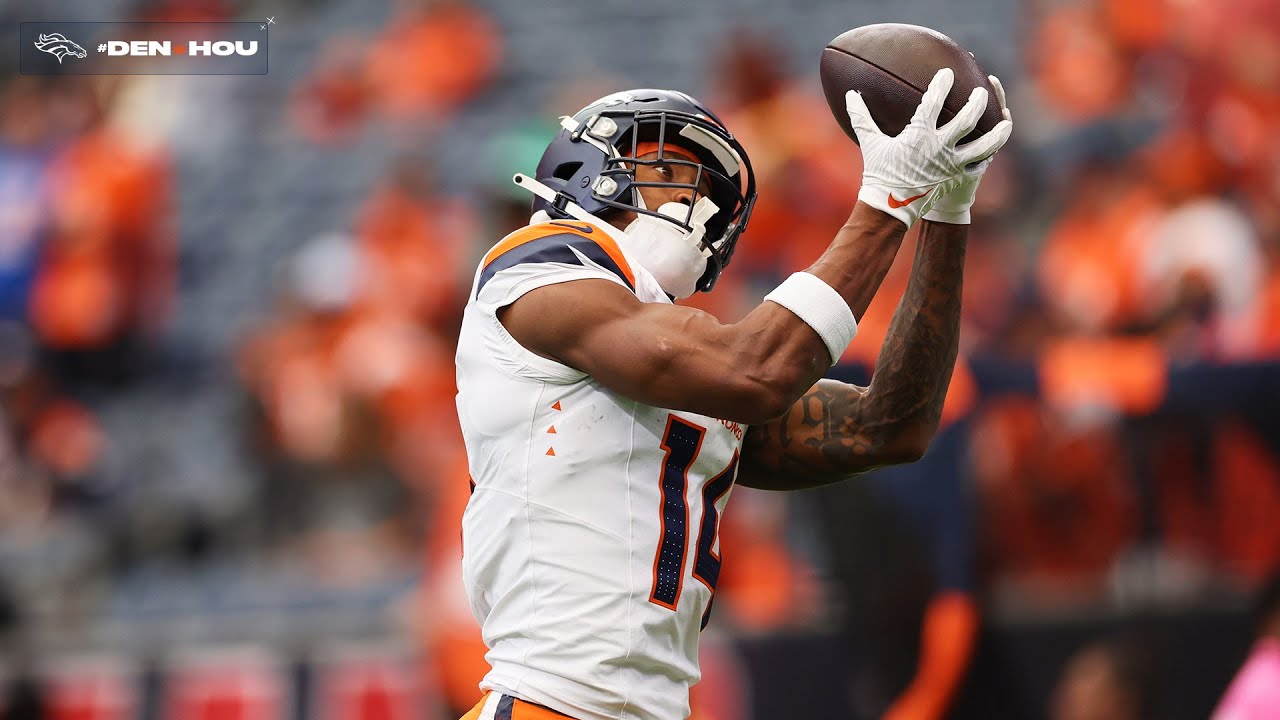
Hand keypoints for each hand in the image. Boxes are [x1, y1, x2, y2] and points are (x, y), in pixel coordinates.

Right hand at [847, 68, 1012, 227]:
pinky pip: (980, 165)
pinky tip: (994, 149)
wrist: (890, 208)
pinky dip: (988, 156)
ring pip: (985, 145)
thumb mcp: (871, 144)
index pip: (934, 102)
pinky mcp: (958, 178)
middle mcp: (939, 147)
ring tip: (1005, 121)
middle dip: (977, 101)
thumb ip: (862, 118)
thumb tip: (850, 95)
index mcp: (918, 135)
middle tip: (981, 92)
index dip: (942, 84)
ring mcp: (952, 164)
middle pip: (967, 119)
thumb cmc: (880, 173)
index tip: (948, 73)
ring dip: (998, 132)